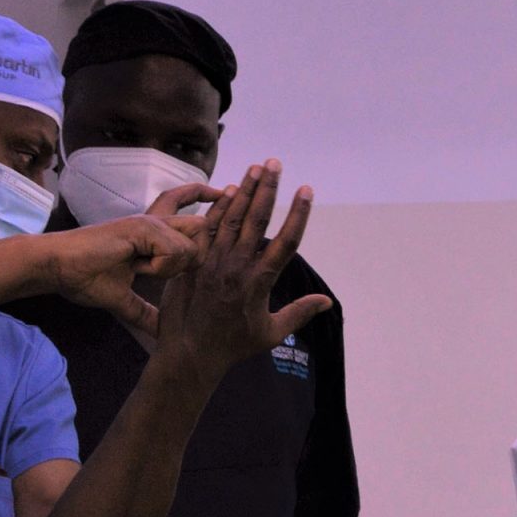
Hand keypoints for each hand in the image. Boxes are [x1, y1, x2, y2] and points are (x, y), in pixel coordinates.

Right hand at [44, 215, 202, 341]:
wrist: (58, 266)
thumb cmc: (84, 277)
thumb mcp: (123, 300)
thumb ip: (145, 313)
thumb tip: (161, 333)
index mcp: (156, 238)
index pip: (197, 230)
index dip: (207, 237)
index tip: (205, 248)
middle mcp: (158, 225)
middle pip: (204, 233)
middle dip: (193, 260)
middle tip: (157, 273)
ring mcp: (152, 223)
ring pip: (192, 248)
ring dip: (169, 268)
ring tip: (139, 269)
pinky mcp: (144, 227)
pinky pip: (173, 252)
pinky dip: (158, 267)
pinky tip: (134, 265)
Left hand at [152, 161, 331, 381]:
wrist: (189, 353)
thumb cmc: (233, 345)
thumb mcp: (271, 333)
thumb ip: (299, 312)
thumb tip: (327, 302)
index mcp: (260, 282)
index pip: (285, 242)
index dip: (297, 214)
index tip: (306, 190)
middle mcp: (238, 267)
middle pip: (257, 220)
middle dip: (268, 189)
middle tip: (275, 163)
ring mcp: (213, 262)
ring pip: (232, 218)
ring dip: (244, 191)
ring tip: (256, 167)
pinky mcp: (193, 262)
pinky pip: (207, 229)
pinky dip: (218, 208)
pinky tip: (228, 189)